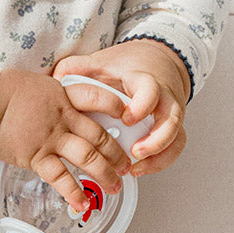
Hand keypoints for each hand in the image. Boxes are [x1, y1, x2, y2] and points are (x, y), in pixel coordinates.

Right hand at [0, 67, 129, 213]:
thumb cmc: (3, 92)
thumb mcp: (37, 85)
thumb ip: (54, 98)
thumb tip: (61, 105)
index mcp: (65, 96)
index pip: (99, 98)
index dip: (117, 107)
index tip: (129, 117)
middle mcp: (64, 118)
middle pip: (100, 135)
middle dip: (117, 154)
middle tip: (126, 166)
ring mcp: (51, 138)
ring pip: (88, 158)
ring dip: (104, 175)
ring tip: (114, 187)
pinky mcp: (36, 156)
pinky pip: (60, 177)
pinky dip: (73, 192)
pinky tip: (82, 203)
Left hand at [52, 39, 189, 177]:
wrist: (155, 62)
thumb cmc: (127, 66)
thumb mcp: (102, 62)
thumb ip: (79, 67)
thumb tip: (56, 77)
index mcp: (145, 81)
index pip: (151, 90)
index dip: (142, 106)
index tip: (126, 118)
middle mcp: (164, 98)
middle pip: (172, 119)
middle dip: (156, 139)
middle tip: (135, 152)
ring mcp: (170, 115)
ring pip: (177, 137)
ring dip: (159, 157)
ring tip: (135, 169)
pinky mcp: (172, 128)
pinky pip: (174, 148)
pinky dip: (159, 162)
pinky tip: (139, 170)